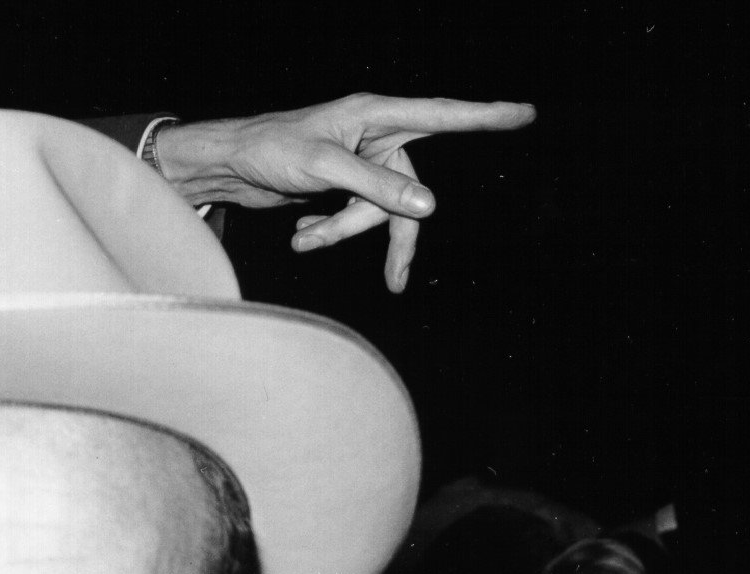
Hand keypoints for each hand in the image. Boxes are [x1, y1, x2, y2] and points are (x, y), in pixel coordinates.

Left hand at [151, 94, 536, 290]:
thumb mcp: (323, 167)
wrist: (226, 166)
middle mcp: (374, 135)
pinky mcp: (346, 186)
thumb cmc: (268, 148)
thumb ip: (375, 187)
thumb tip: (428, 208)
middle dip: (391, 236)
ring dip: (345, 233)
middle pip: (409, 194)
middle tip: (394, 284)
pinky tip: (301, 237)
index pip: (442, 115)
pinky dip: (332, 232)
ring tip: (306, 240)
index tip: (524, 113)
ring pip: (380, 213)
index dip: (485, 116)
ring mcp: (362, 163)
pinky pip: (356, 218)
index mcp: (375, 114)